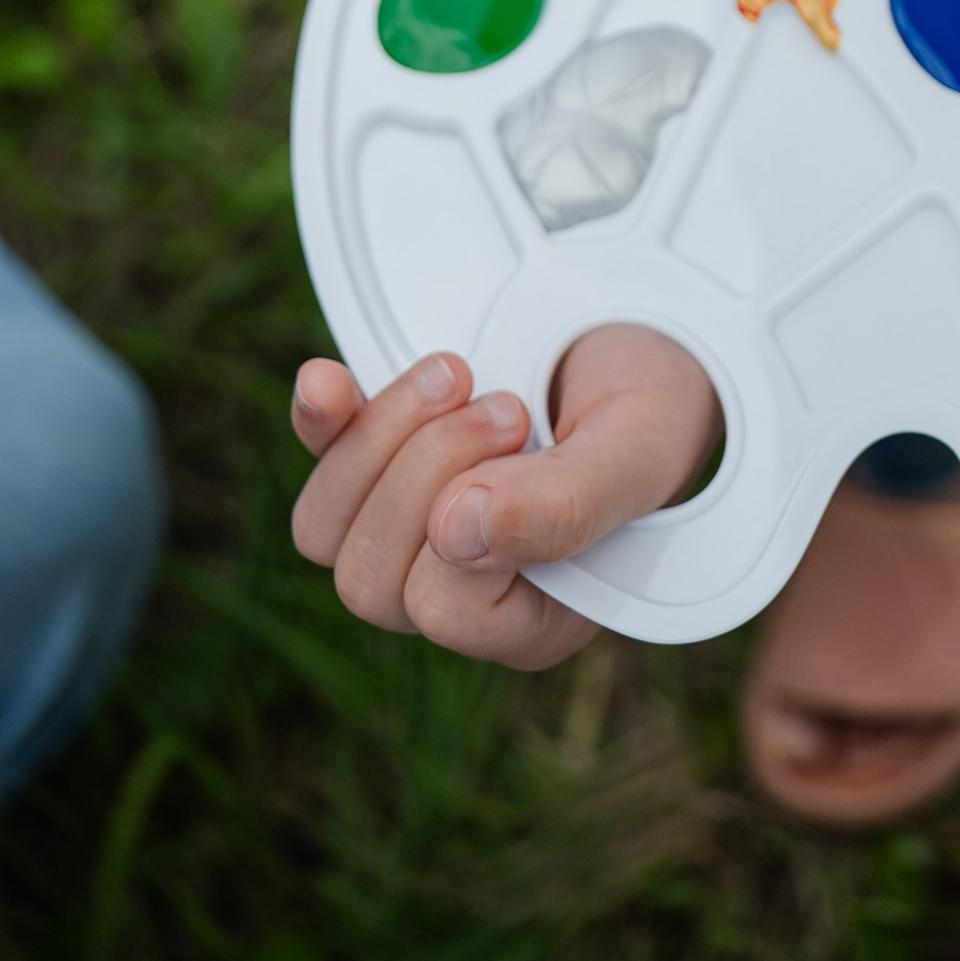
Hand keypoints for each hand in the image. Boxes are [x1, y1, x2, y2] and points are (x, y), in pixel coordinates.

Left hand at [291, 327, 721, 670]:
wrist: (639, 339)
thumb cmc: (648, 412)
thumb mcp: (635, 451)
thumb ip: (567, 504)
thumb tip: (454, 534)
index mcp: (527, 621)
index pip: (442, 610)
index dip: (468, 522)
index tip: (530, 440)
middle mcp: (454, 595)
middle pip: (370, 582)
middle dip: (427, 468)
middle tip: (509, 406)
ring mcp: (405, 534)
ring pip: (325, 531)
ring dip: (383, 436)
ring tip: (462, 374)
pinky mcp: (373, 464)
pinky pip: (311, 466)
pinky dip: (316, 419)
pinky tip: (329, 377)